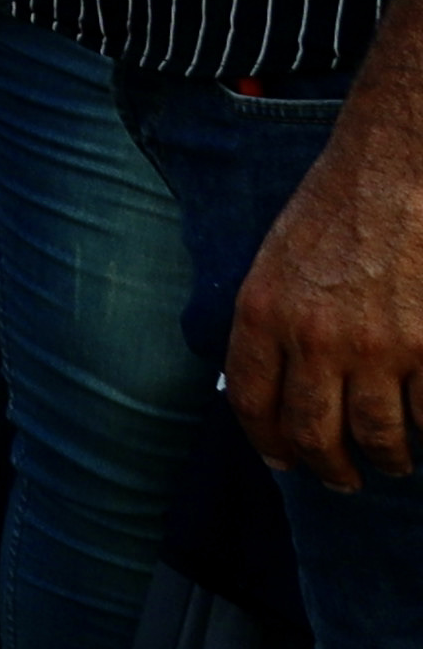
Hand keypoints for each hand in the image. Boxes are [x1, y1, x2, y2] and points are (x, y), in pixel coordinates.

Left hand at [233, 107, 422, 487]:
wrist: (395, 169)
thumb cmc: (335, 209)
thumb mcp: (274, 263)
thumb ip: (271, 325)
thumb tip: (272, 385)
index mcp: (263, 314)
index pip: (253, 404)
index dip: (268, 444)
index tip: (284, 463)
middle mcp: (314, 338)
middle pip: (315, 434)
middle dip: (330, 468)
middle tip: (344, 479)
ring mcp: (378, 346)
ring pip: (380, 436)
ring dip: (388, 458)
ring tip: (394, 459)